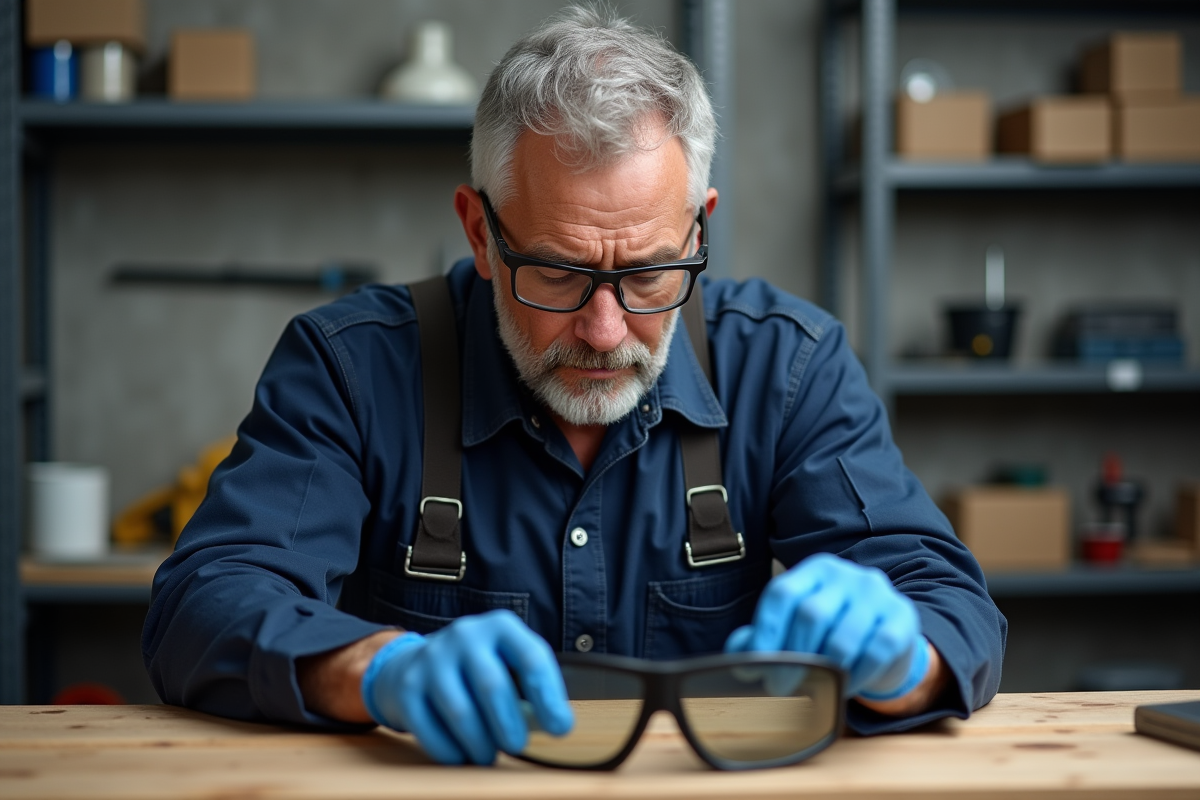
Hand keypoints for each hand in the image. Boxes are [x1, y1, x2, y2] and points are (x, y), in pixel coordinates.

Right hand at [360, 609, 573, 764]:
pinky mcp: (408, 685)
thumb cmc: (476, 669)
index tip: (561, 728)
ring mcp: (433, 658)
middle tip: (516, 746)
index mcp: (500, 626)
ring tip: (487, 755)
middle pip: (493, 686)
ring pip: (461, 711)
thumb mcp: (508, 663)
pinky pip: (430, 728)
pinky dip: (450, 750)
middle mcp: (466, 635)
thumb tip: (556, 724)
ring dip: (479, 743)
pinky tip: (460, 754)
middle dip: (509, 725)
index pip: (531, 659)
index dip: (549, 697)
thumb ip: (533, 689)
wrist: (412, 663)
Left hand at [725, 553, 928, 700]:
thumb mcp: (797, 627)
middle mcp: (845, 574)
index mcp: (814, 570)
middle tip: (780, 687)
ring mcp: (876, 593)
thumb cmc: (832, 631)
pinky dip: (857, 676)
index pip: (782, 593)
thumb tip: (738, 659)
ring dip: (825, 671)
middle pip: (811, 614)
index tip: (755, 665)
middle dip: (792, 658)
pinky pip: (876, 652)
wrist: (888, 634)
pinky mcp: (901, 617)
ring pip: (843, 637)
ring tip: (816, 689)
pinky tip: (846, 688)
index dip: (765, 630)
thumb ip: (764, 638)